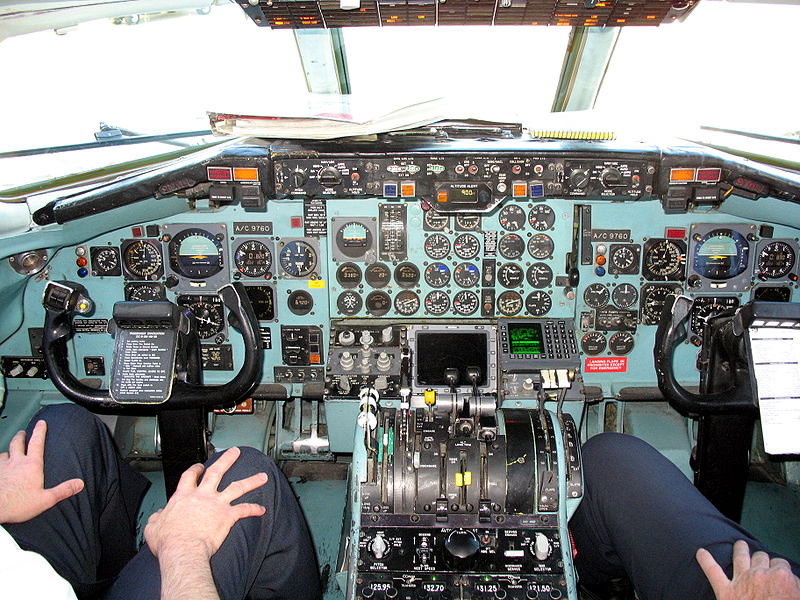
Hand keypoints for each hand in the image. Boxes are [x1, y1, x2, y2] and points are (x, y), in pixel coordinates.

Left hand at [0, 420, 83, 522]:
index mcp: (31, 465)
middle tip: (22, 432)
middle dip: (21, 436)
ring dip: (7, 451)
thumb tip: (79, 483)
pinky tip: (0, 468)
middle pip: (17, 443)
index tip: (41, 423)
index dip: (40, 431)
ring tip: (8, 452)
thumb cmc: (17, 504)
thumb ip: (63, 490)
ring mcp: (2, 468)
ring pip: (4, 454)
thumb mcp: (46, 499)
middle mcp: (15, 462)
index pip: (36, 442)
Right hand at [144, 447, 267, 560]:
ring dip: (252, 481)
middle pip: (217, 471)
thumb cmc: (169, 541)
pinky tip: (262, 509)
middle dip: (227, 459)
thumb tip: (158, 516)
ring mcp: (217, 504)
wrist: (183, 550)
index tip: (200, 466)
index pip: (190, 476)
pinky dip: (254, 509)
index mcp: (184, 496)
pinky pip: (244, 510)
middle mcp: (202, 496)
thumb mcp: (153, 527)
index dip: (195, 469)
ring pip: (237, 487)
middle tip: (235, 452)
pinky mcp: (227, 516)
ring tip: (262, 476)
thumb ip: (157, 518)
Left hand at [697, 540, 799, 599]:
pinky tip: (700, 553)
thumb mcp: (798, 597)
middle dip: (762, 559)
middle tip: (762, 562)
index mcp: (781, 577)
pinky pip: (713, 571)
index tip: (781, 576)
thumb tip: (790, 581)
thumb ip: (794, 586)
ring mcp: (741, 581)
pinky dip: (705, 561)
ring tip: (739, 544)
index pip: (781, 565)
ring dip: (740, 549)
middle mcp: (759, 574)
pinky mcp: (725, 591)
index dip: (781, 570)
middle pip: (761, 557)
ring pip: (740, 557)